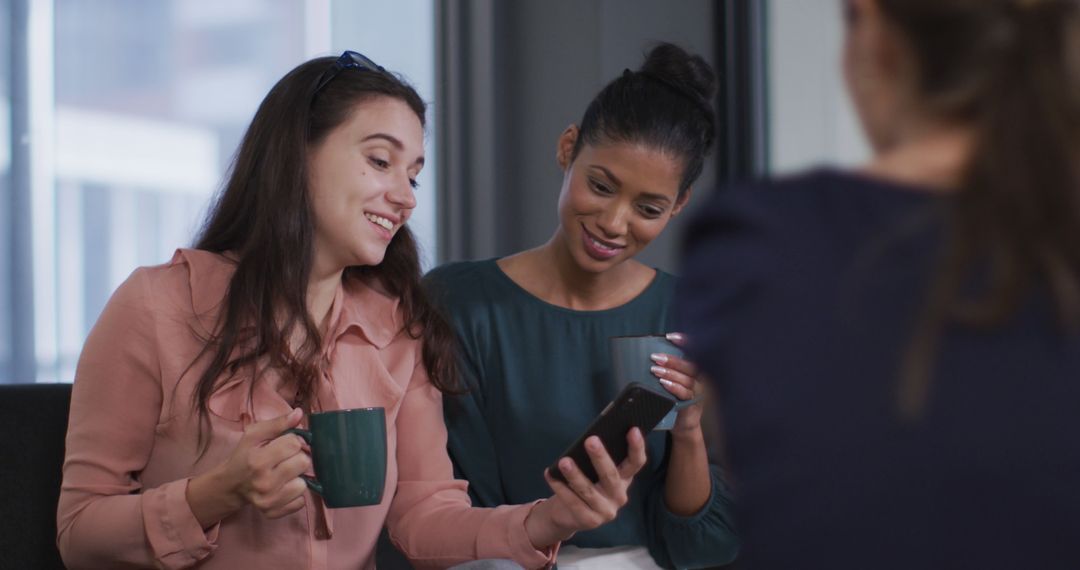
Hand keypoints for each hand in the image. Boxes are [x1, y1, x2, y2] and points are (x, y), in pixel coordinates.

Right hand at [187, 408, 311, 526]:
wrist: (230, 485)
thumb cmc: (244, 456)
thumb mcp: (254, 435)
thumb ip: (277, 423)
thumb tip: (299, 413)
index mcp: (257, 460)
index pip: (294, 444)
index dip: (292, 441)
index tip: (284, 444)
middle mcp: (263, 482)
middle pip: (303, 462)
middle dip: (297, 458)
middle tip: (285, 460)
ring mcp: (268, 500)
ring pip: (303, 484)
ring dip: (297, 477)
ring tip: (284, 474)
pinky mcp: (273, 512)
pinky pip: (300, 502)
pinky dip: (295, 495)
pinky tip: (283, 488)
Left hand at [525, 428, 647, 547]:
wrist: (570, 514)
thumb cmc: (586, 483)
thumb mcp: (595, 471)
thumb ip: (598, 458)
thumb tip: (590, 438)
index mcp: (625, 479)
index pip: (636, 463)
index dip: (637, 447)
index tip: (633, 429)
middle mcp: (619, 496)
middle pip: (611, 476)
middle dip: (600, 457)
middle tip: (590, 440)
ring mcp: (606, 511)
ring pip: (589, 490)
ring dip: (575, 475)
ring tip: (564, 461)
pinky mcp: (590, 521)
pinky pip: (573, 502)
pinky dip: (560, 487)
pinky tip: (550, 474)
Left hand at [651, 332, 706, 435]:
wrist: (682, 424)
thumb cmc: (674, 399)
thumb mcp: (671, 381)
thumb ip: (666, 369)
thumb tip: (647, 356)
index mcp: (695, 370)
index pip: (693, 352)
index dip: (685, 342)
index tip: (670, 337)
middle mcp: (700, 379)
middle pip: (691, 365)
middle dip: (673, 360)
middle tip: (655, 357)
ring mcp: (698, 392)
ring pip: (688, 379)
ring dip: (671, 373)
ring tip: (655, 370)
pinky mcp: (694, 404)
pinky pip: (686, 394)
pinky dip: (675, 387)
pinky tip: (664, 383)